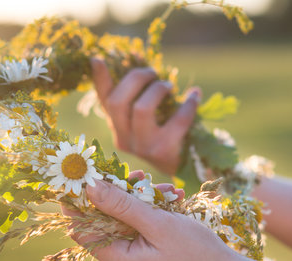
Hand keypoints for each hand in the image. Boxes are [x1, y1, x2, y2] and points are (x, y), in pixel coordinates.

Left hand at [63, 171, 235, 260]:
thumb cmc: (197, 252)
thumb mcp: (158, 223)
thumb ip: (121, 205)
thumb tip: (89, 186)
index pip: (81, 229)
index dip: (76, 202)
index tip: (80, 176)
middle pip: (103, 222)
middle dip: (120, 195)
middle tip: (138, 175)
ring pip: (121, 222)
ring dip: (139, 201)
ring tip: (166, 189)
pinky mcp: (140, 259)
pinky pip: (135, 229)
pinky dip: (147, 213)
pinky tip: (169, 199)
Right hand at [91, 58, 201, 175]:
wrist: (187, 171)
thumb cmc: (168, 136)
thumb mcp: (148, 120)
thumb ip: (141, 98)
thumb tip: (143, 65)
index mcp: (117, 128)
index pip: (104, 101)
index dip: (99, 80)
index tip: (96, 59)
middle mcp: (124, 139)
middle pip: (118, 102)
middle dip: (136, 78)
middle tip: (153, 72)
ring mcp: (142, 148)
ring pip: (141, 109)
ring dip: (157, 90)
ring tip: (169, 86)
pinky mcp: (163, 152)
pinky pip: (176, 121)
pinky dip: (188, 104)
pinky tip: (194, 96)